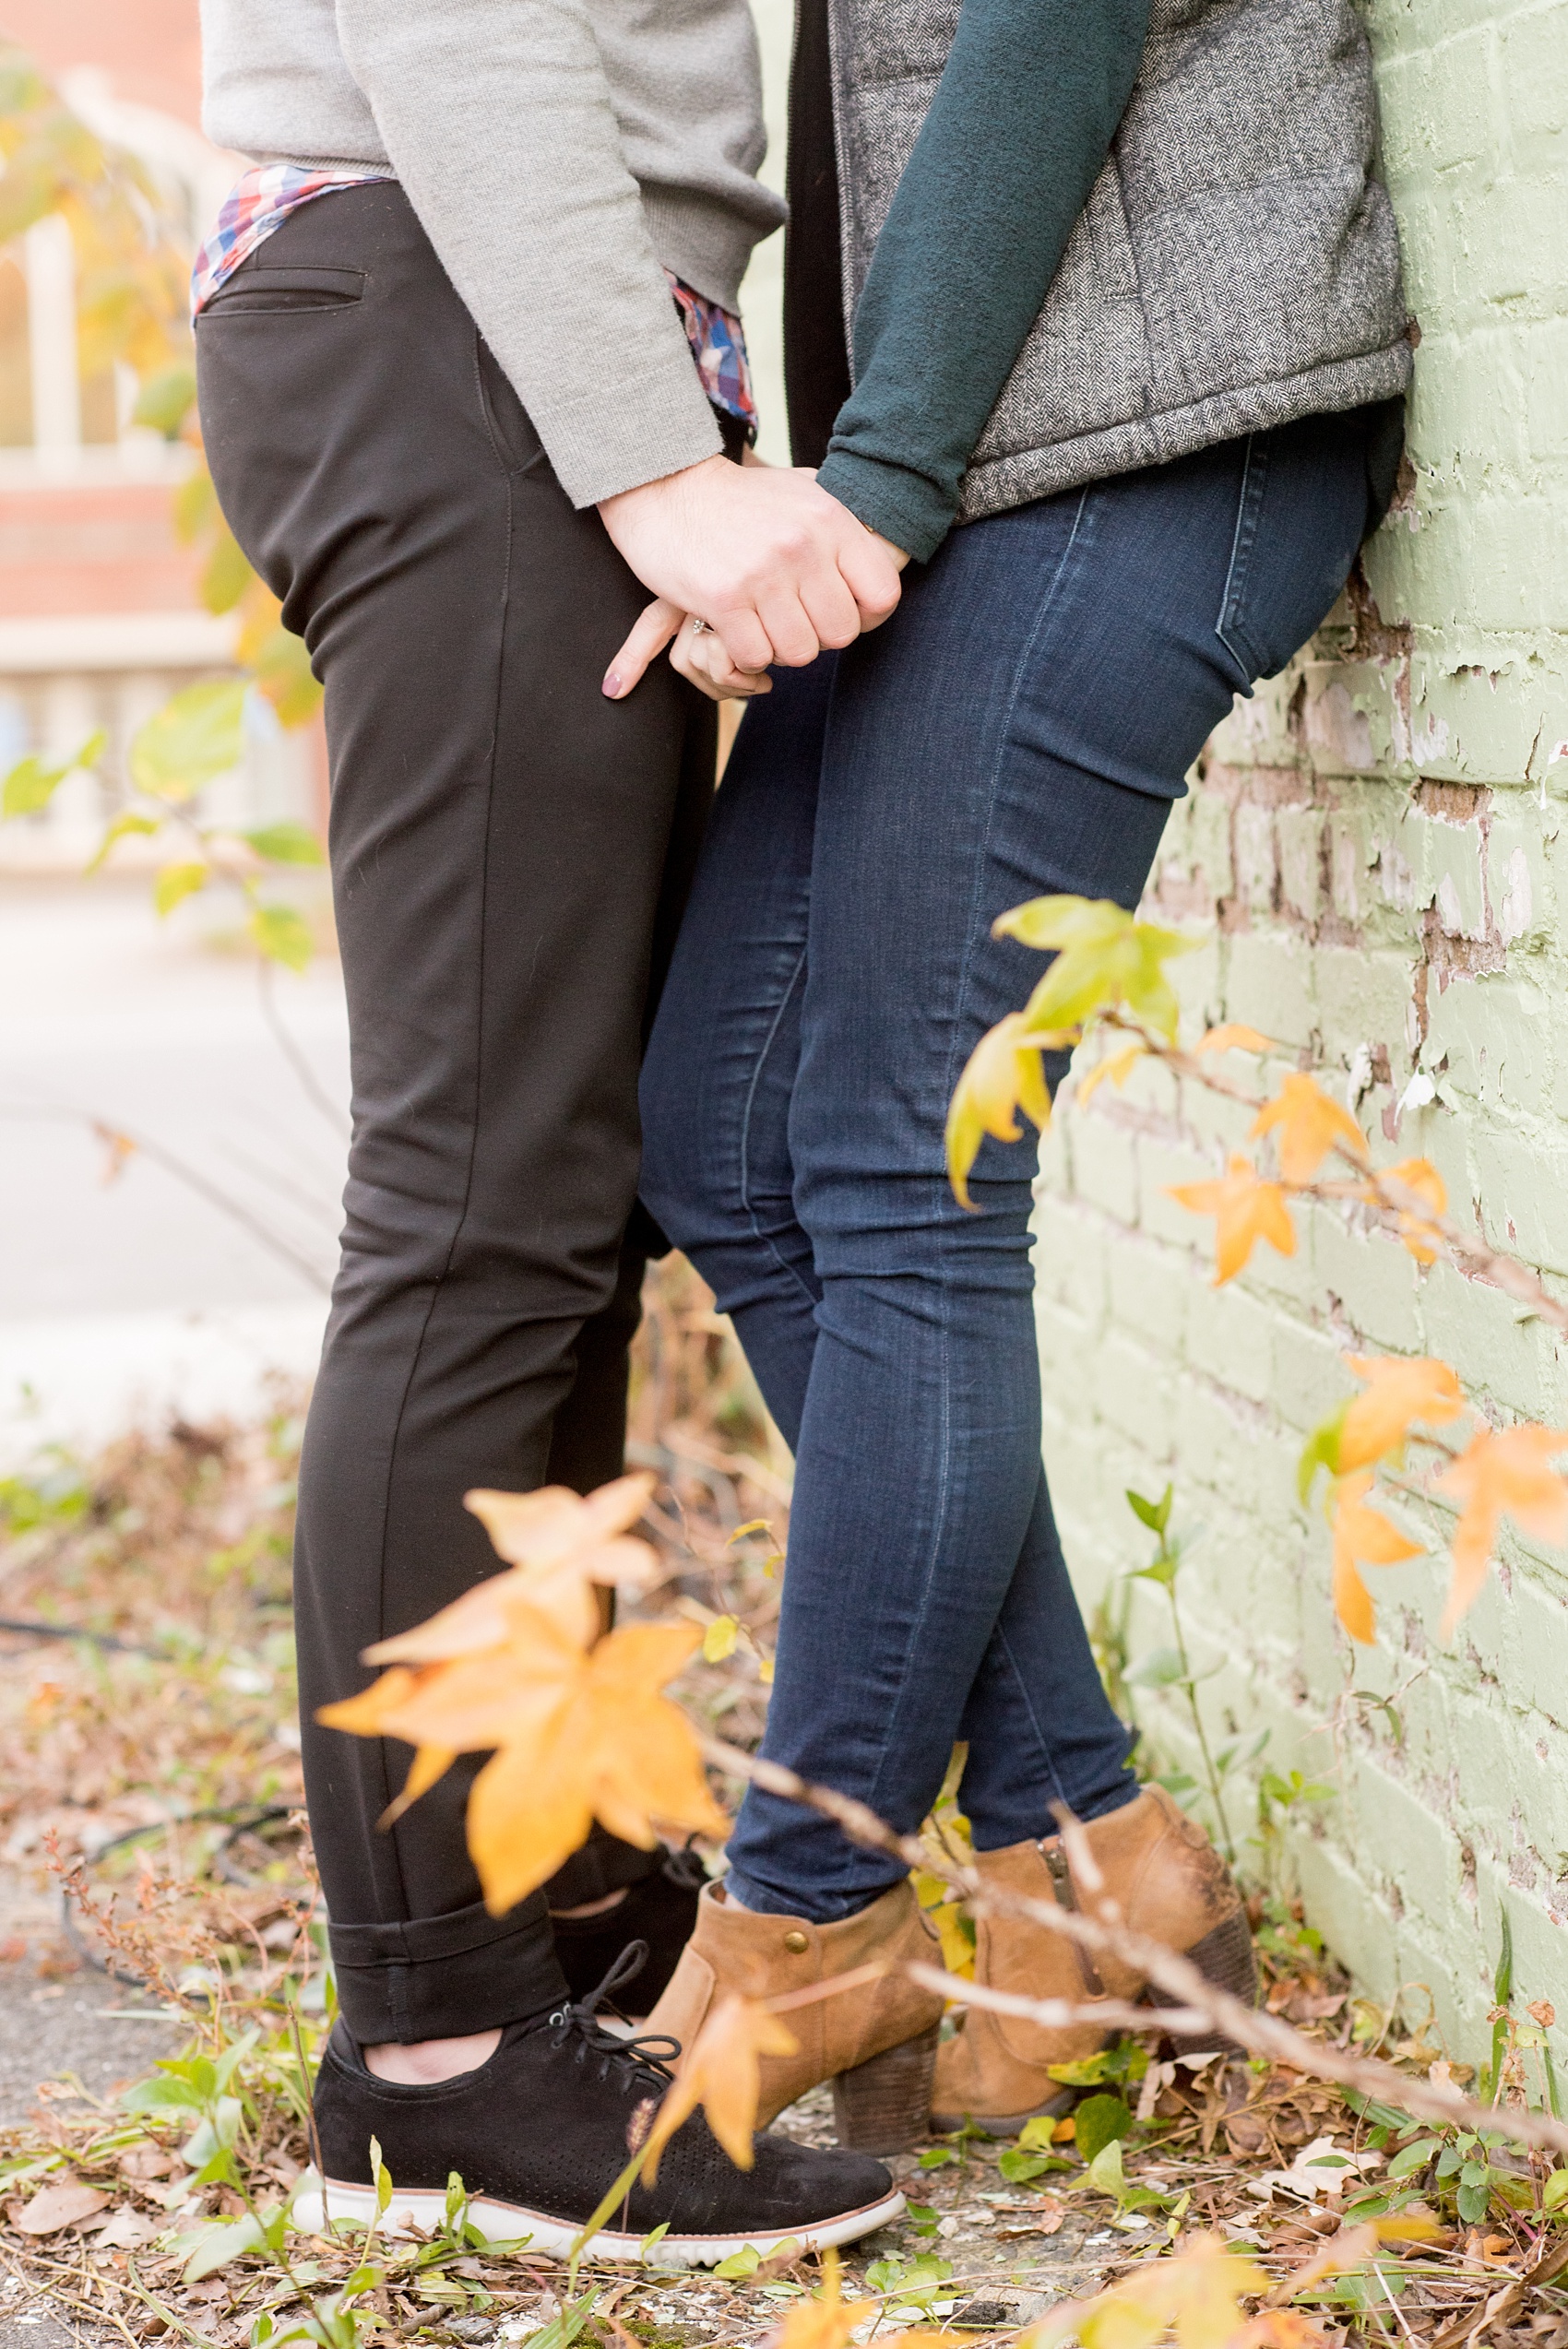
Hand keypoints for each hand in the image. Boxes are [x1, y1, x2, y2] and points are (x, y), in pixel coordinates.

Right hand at [598, 455, 901, 687]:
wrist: (667, 487)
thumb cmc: (740, 499)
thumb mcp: (801, 492)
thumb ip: (842, 525)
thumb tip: (884, 551)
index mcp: (829, 520)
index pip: (883, 594)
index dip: (867, 616)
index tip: (842, 612)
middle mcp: (802, 547)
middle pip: (841, 633)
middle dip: (818, 636)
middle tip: (793, 619)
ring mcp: (763, 575)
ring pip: (800, 653)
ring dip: (781, 649)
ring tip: (763, 623)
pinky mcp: (723, 600)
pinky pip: (756, 658)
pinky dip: (747, 654)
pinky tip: (737, 631)